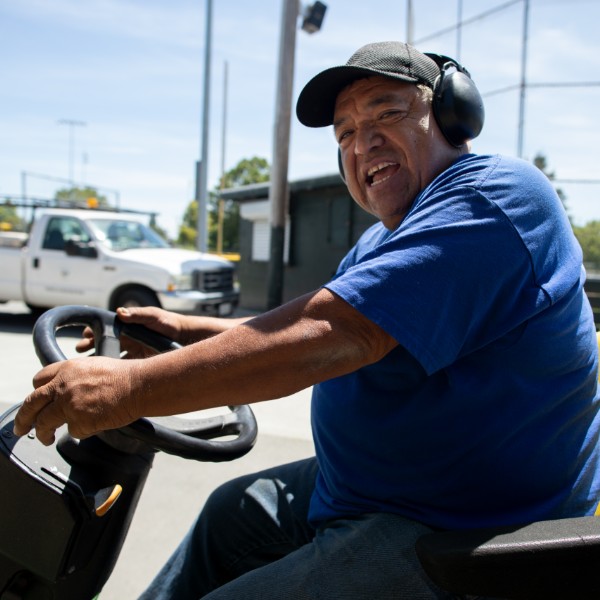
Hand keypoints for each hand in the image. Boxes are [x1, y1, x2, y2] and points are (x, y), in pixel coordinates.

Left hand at [13, 356, 141, 444]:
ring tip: (46, 439)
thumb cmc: (123, 376)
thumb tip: (66, 391)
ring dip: (43, 434)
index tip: (36, 403)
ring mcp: (70, 404)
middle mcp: (63, 386)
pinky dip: (82, 431)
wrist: (139, 385)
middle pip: (32, 404)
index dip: (37, 393)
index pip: (38, 381)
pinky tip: (94, 424)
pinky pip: (73, 431)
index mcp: (66, 369)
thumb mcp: (93, 366)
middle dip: (23, 418)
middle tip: (21, 427)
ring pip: (44, 423)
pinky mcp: (80, 421)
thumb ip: (75, 377)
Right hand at [76, 306, 186, 358]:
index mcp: (127, 325)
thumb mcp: (153, 316)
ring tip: (86, 364)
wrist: (183, 337)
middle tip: (79, 349)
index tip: (85, 335)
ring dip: (97, 358)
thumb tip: (120, 312)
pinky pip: (121, 365)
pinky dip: (112, 369)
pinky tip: (104, 373)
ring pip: (109, 354)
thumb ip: (137, 314)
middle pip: (103, 341)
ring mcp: (131, 349)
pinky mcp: (137, 360)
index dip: (93, 330)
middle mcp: (126, 337)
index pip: (105, 327)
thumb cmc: (168, 322)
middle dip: (89, 345)